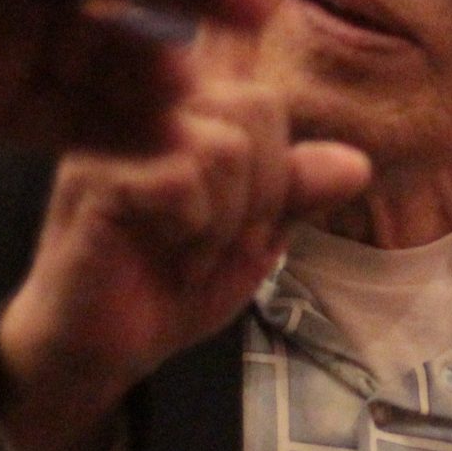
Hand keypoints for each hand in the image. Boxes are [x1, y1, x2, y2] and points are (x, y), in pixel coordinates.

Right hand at [0, 65, 369, 450]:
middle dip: (260, 192)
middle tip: (220, 240)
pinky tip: (171, 254)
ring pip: (223, 143)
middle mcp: (145, 107)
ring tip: (192, 251)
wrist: (101, 350)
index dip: (275, 170)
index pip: (264, 100)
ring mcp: (115, 135)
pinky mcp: (94, 177)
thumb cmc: (170, 282)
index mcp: (182, 110)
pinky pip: (182, 176)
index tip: (245, 222)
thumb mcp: (254, 235)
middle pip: (254, 107)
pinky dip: (195, 229)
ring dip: (226, 217)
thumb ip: (298, 191)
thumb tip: (357, 164)